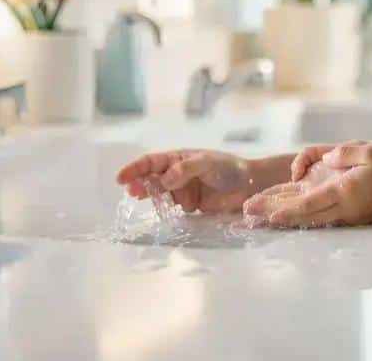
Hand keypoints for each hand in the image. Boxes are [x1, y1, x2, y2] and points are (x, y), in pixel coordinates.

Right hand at [115, 149, 259, 213]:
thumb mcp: (207, 162)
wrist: (250, 185)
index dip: (135, 168)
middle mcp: (176, 174)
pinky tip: (157, 213)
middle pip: (151, 178)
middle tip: (131, 191)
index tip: (121, 177)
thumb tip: (164, 179)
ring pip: (159, 194)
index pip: (151, 162)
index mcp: (178, 158)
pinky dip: (162, 211)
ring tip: (139, 199)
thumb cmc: (229, 167)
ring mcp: (182, 191)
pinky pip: (171, 209)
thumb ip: (186, 169)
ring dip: (148, 197)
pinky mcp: (190, 206)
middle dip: (138, 183)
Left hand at [243, 141, 371, 226]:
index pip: (310, 203)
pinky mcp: (354, 217)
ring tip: (263, 219)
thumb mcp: (368, 151)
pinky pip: (324, 219)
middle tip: (250, 216)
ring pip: (312, 220)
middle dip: (276, 215)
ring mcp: (349, 215)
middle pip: (304, 215)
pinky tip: (290, 217)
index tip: (266, 214)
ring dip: (287, 219)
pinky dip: (303, 218)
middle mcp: (344, 208)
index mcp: (344, 192)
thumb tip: (325, 159)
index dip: (287, 209)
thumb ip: (343, 154)